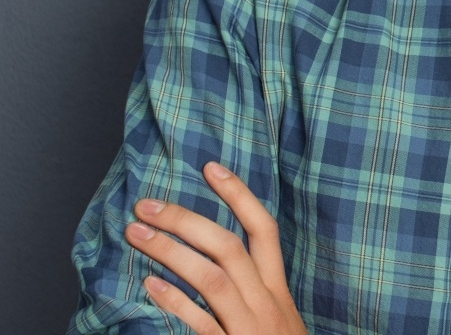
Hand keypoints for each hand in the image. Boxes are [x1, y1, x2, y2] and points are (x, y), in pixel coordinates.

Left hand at [124, 162, 307, 334]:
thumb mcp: (276, 319)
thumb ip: (252, 290)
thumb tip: (218, 259)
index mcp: (277, 288)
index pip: (263, 228)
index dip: (239, 195)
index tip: (210, 167)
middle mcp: (266, 301)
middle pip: (229, 247)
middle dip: (188, 220)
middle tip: (148, 204)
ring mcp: (250, 326)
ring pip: (212, 278)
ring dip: (172, 251)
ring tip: (138, 234)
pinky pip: (202, 324)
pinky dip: (176, 303)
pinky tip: (150, 285)